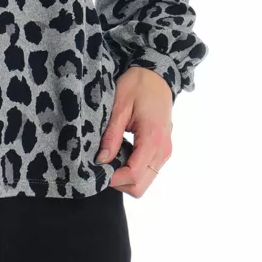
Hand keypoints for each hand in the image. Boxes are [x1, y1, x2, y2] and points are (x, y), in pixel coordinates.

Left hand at [95, 65, 172, 197]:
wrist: (157, 75)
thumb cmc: (138, 85)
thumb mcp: (120, 106)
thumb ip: (112, 135)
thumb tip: (101, 160)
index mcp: (153, 139)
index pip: (133, 175)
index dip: (113, 178)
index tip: (96, 171)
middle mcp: (163, 150)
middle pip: (140, 186)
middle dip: (119, 181)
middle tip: (102, 165)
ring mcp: (165, 151)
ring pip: (144, 180)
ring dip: (125, 176)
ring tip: (110, 156)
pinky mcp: (163, 149)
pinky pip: (148, 170)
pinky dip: (132, 168)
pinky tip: (120, 151)